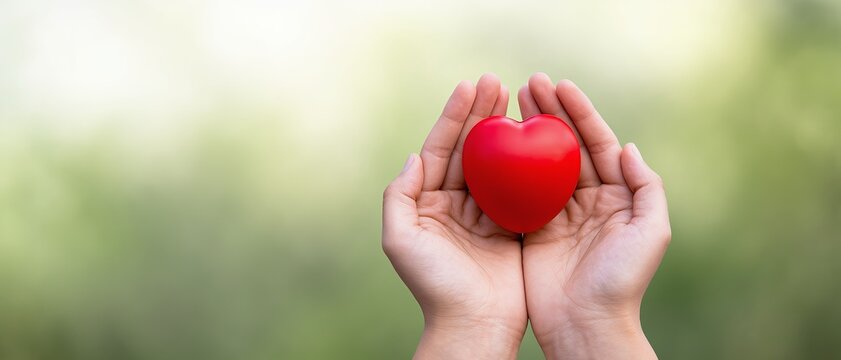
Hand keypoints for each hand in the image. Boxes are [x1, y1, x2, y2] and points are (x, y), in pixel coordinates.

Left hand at [382, 74, 526, 358]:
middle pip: (469, 150)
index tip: (470, 87)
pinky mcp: (511, 227)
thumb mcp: (400, 240)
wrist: (473, 325)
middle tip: (497, 82)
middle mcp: (455, 204)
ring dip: (505, 131)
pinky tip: (538, 137)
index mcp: (427, 203)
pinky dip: (527, 163)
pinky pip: (520, 188)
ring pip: (496, 163)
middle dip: (482, 115)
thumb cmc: (433, 286)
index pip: (440, 149)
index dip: (453, 117)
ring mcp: (485, 214)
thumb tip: (414, 157)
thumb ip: (399, 196)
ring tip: (518, 98)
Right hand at [518, 74, 670, 358]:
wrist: (587, 324)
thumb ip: (646, 188)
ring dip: (526, 131)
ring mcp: (557, 213)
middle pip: (564, 146)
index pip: (596, 143)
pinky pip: (518, 191)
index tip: (560, 87)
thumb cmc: (623, 281)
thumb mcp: (651, 232)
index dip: (580, 113)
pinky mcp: (531, 230)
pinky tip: (494, 144)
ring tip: (510, 102)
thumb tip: (628, 147)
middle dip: (549, 113)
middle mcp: (586, 199)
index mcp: (615, 195)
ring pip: (539, 163)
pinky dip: (507, 166)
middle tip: (529, 84)